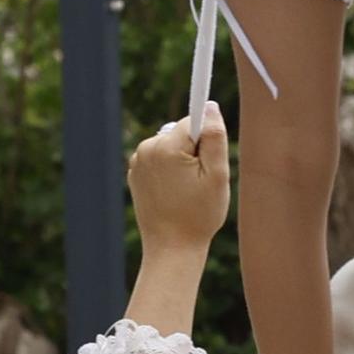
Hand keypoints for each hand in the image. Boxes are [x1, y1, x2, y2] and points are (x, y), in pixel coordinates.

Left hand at [128, 103, 229, 255]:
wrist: (171, 248)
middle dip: (196, 149)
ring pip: (172, 144)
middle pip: (183, 131)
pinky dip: (171, 169)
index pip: (195, 121)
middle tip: (200, 181)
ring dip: (183, 159)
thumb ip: (214, 137)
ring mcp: (138, 161)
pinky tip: (175, 192)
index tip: (208, 163)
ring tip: (188, 189)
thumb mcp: (218, 175)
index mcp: (166, 147)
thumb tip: (209, 106)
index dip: (209, 141)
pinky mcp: (136, 172)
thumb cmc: (199, 215)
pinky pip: (161, 157)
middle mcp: (147, 149)